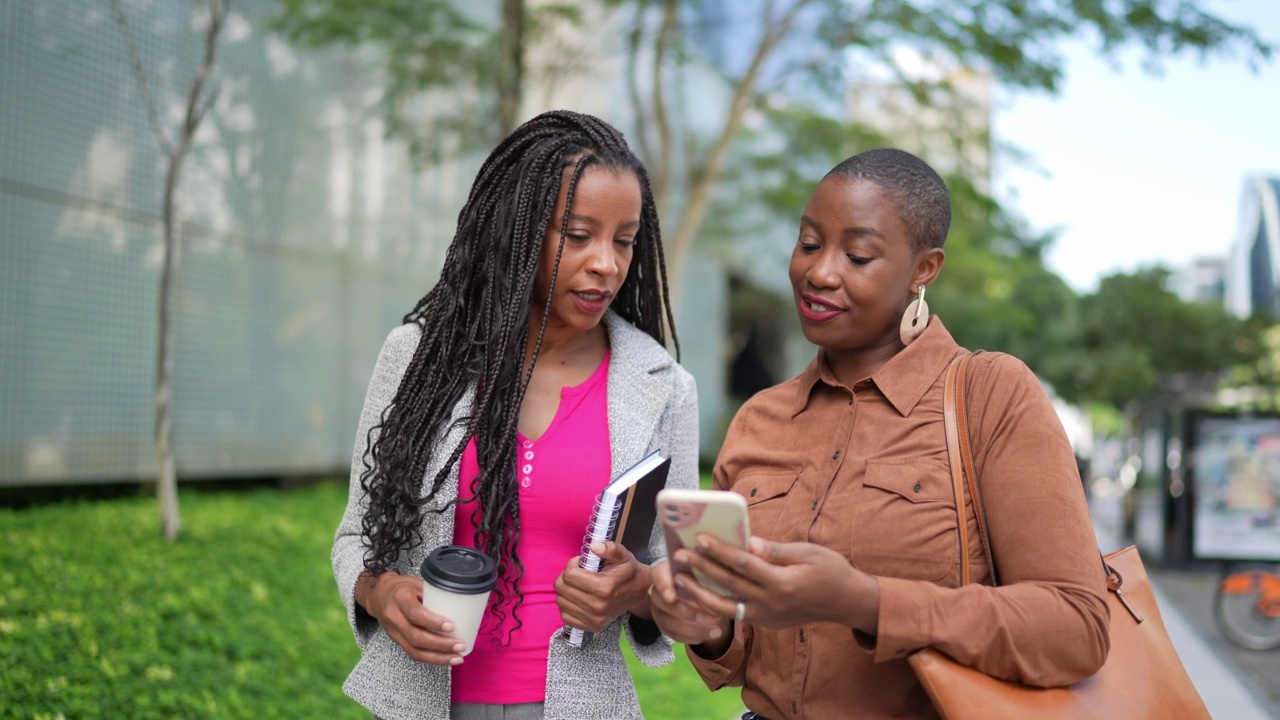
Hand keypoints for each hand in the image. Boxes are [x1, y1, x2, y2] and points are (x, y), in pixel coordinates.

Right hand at [356, 571, 467, 664]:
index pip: (415, 613)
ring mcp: (394, 632)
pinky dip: (431, 659)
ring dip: (438, 657)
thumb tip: (464, 601)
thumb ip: (435, 593)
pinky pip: (413, 654)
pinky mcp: (397, 642)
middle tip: (460, 645)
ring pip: (414, 650)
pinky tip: (446, 660)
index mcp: (400, 598)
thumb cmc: (403, 588)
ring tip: (457, 658)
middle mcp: (394, 617)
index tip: (452, 626)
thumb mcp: (417, 583)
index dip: (433, 622)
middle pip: (416, 636)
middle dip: (440, 644)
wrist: (379, 596)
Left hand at [555, 541, 650, 633]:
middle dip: (566, 576)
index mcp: (605, 587)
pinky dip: (568, 605)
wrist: (639, 592)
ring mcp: (594, 619)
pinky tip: (578, 597)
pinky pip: (565, 615)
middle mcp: (598, 606)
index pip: (569, 575)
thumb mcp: (623, 555)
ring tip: (579, 585)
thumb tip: (594, 547)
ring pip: (561, 601)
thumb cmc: (628, 572)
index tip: (581, 563)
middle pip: (562, 588)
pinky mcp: (591, 627)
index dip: (572, 564)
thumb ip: (610, 548)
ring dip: (566, 590)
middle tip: (578, 573)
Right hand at [648, 555, 730, 651]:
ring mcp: (659, 609)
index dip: (663, 586)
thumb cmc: (703, 576)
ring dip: (693, 629)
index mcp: (666, 570)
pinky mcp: (665, 625)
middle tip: (708, 616)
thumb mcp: (705, 570)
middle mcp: (658, 590)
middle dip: (684, 611)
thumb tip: (713, 570)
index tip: (672, 597)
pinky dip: (692, 637)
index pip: (658, 575)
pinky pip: (674, 635)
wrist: (703, 591)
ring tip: (716, 630)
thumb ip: (704, 570)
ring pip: (668, 622)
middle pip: (661, 602)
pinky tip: (708, 635)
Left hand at [673, 535, 879, 633]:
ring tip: (679, 580)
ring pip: (725, 607)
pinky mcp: (765, 622)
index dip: (720, 551)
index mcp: (783, 583)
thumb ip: (775, 550)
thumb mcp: (808, 553)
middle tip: (679, 554)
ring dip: (699, 593)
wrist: (846, 603)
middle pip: (729, 584)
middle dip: (701, 568)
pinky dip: (714, 604)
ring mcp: (767, 616)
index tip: (700, 538)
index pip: (744, 564)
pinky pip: (734, 614)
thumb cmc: (830, 570)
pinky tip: (700, 592)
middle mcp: (771, 603)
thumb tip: (747, 542)